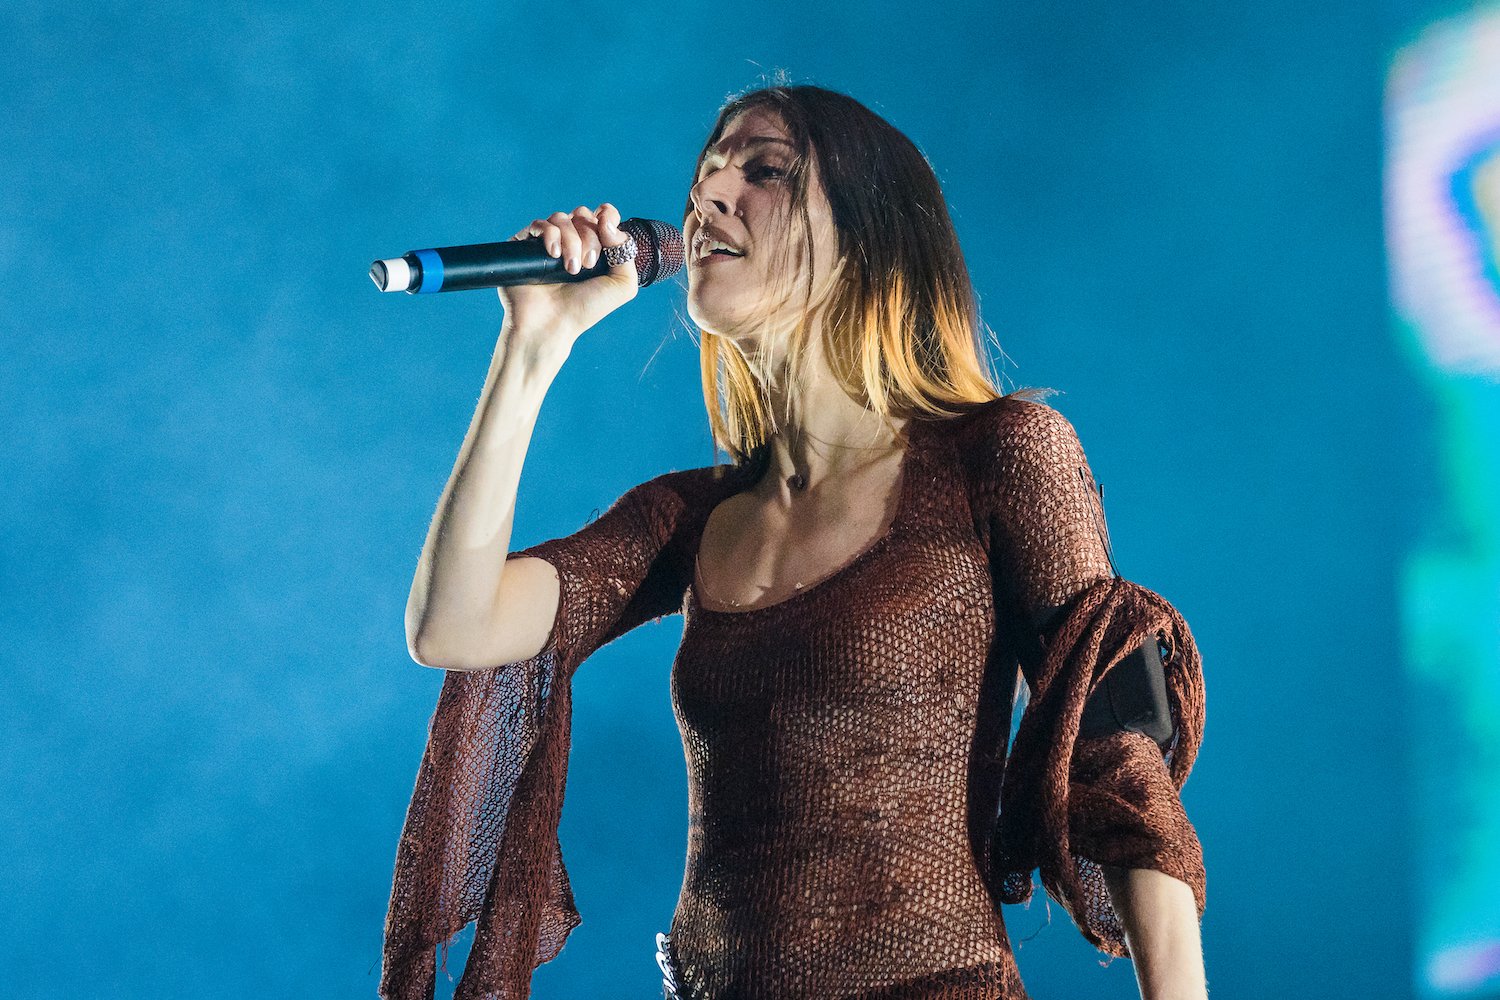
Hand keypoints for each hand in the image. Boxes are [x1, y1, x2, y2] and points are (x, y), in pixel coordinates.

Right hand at [498, 202, 638, 348]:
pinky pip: (539, 224)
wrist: (552, 325)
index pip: (603, 216)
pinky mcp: (525, 245)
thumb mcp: (621, 285)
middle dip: (590, 236)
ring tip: (571, 269)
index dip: (607, 216)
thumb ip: (626, 251)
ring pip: (562, 218)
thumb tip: (607, 221)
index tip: (607, 230)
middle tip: (589, 265)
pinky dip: (550, 235)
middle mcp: (572, 242)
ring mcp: (548, 243)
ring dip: (572, 241)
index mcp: (595, 248)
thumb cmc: (585, 309)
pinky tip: (553, 255)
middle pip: (583, 215)